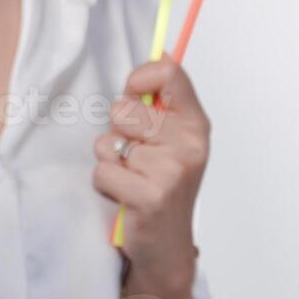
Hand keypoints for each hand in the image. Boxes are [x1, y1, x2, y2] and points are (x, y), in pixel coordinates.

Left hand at [93, 59, 208, 294]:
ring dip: (110, 161)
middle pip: (123, 108)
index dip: (139, 79)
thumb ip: (165, 99)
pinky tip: (125, 196)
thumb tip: (163, 50)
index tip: (134, 95)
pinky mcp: (149, 196)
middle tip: (136, 156)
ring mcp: (171, 171)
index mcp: (196, 124)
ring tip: (132, 178)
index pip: (168, 73)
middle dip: (118, 131)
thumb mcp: (174, 138)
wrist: (167, 247)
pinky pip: (102, 171)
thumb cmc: (164, 185)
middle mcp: (189, 144)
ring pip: (108, 142)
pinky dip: (105, 185)